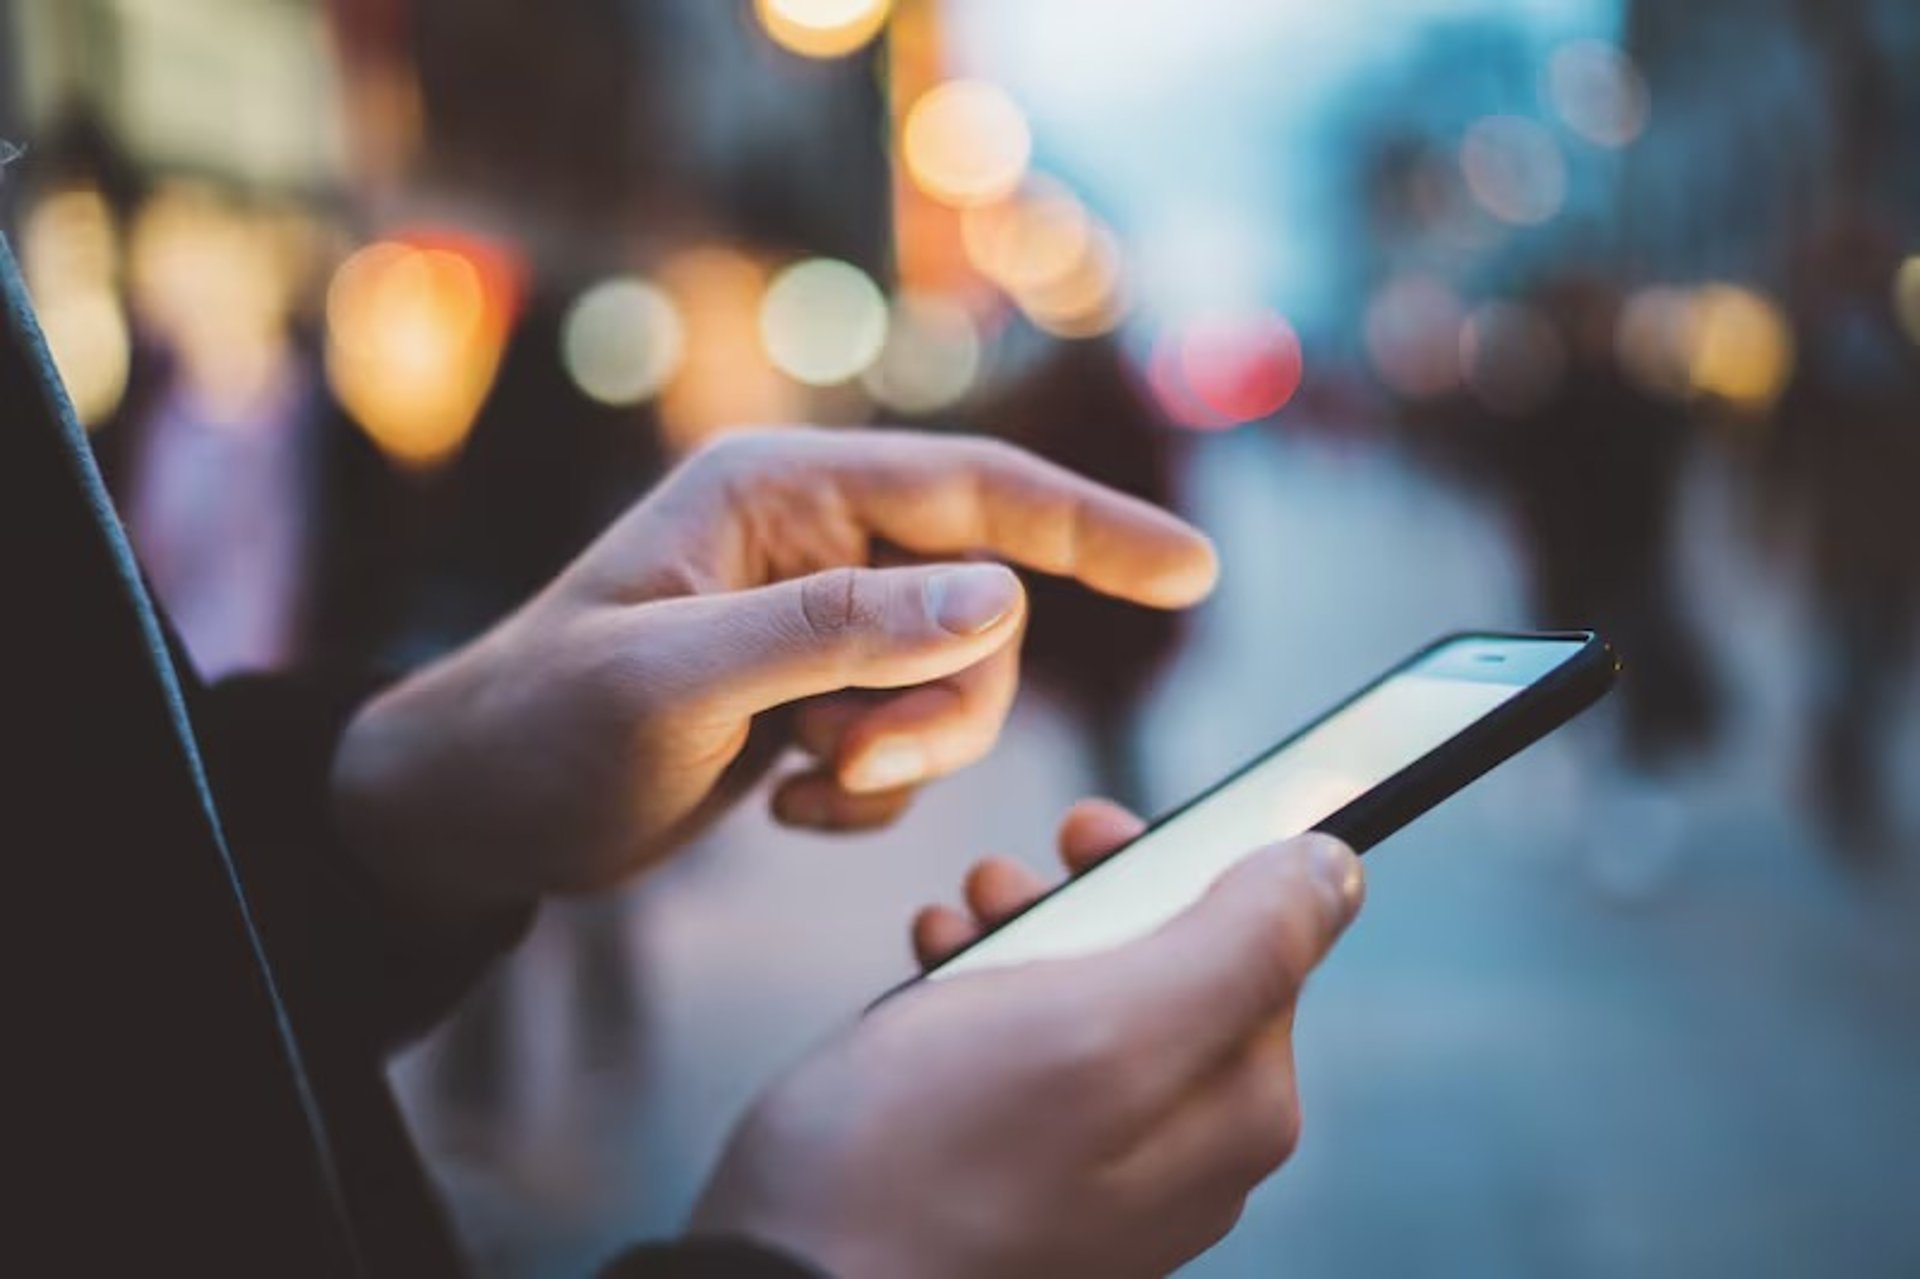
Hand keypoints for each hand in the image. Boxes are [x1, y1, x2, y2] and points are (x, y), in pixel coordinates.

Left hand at [331, 429, 1216, 915]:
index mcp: (780, 492)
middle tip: (849, 762)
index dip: (1094, 527)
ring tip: (803, 781)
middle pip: (977, 609)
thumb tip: (1001, 598)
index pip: (976, 493)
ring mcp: (817, 618)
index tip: (1195, 569)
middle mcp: (813, 539)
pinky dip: (870, 786)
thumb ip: (838, 633)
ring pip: (954, 683)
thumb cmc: (541, 730)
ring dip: (902, 752)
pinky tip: (785, 802)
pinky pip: (910, 737)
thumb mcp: (679, 682)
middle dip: (940, 704)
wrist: (473, 811)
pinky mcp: (814, 689)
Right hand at [692, 818, 1365, 1278]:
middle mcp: (1186, 1151)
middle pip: (1170, 967)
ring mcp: (1104, 1175)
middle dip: (1088, 901)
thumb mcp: (1098, 1023)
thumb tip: (1335, 871)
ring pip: (1090, 1003)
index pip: (1257, 939)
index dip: (1175, 864)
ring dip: (1027, 939)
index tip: (1091, 836)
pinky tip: (936, 981)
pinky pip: (1029, 1061)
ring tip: (961, 925)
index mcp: (1234, 1107)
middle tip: (1011, 880)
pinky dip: (983, 999)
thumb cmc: (926, 1158)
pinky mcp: (1024, 1182)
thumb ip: (1238, 944)